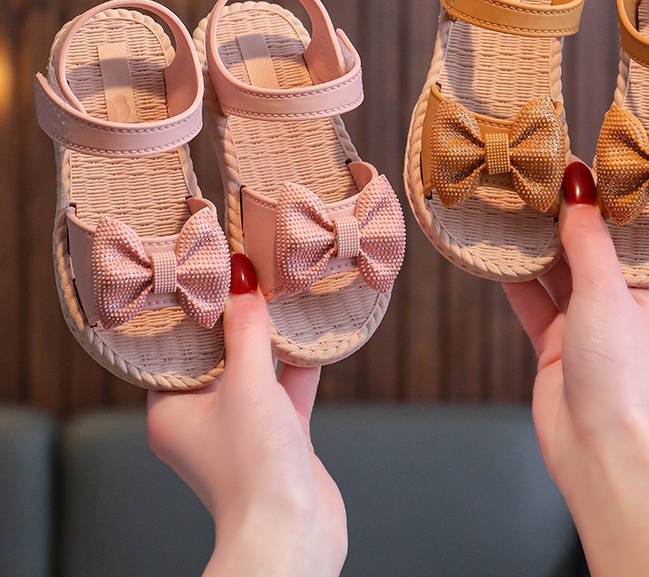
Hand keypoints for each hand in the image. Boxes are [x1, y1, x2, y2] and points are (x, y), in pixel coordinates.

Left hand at [147, 254, 346, 576]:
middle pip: (220, 356)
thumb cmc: (254, 468)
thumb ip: (247, 331)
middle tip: (252, 275)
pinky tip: (316, 340)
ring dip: (273, 342)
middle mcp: (203, 420)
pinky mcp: (278, 438)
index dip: (196, 312)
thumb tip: (240, 278)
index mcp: (172, 410)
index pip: (177, 348)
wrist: (293, 535)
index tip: (211, 273)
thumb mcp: (248, 385)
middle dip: (239, 320)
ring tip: (285, 298)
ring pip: (257, 373)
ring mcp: (243, 430)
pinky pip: (286, 392)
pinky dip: (300, 368)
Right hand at [504, 160, 648, 477]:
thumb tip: (578, 185)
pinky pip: (534, 301)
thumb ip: (587, 238)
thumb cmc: (618, 374)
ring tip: (513, 208)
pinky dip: (517, 280)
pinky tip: (498, 253)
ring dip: (536, 247)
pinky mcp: (557, 344)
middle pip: (590, 250)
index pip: (630, 232)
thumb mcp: (604, 292)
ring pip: (558, 274)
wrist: (594, 447)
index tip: (576, 168)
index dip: (604, 199)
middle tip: (536, 181)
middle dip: (563, 219)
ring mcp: (589, 324)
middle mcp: (624, 305)